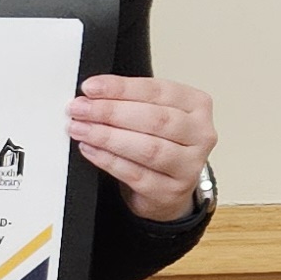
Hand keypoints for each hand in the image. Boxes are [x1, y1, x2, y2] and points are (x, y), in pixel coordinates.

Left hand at [69, 75, 215, 224]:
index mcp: (197, 105)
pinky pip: (136, 174)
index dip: (121, 88)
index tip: (90, 87)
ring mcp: (189, 165)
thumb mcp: (152, 115)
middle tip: (80, 109)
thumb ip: (130, 102)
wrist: (167, 189)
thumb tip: (91, 96)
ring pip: (148, 148)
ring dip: (107, 137)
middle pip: (154, 119)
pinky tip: (90, 150)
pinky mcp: (172, 191)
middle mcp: (200, 134)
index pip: (157, 90)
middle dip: (110, 112)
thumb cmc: (159, 143)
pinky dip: (109, 160)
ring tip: (81, 129)